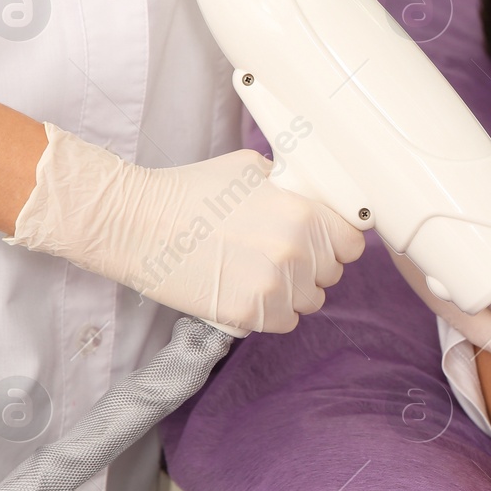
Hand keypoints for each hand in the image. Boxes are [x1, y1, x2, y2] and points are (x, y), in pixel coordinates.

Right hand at [6, 122, 362, 331]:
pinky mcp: (249, 314)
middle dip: (313, 265)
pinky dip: (272, 311)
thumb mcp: (251, 169)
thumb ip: (292, 187)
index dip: (338, 242)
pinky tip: (248, 290)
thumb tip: (315, 198)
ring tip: (259, 272)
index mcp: (302, 214)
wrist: (136, 223)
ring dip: (293, 290)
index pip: (354, 243)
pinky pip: (285, 321)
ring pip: (310, 300)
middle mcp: (296, 252)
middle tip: (279, 254)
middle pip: (332, 273)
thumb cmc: (189, 191)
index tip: (322, 242)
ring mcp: (274, 286)